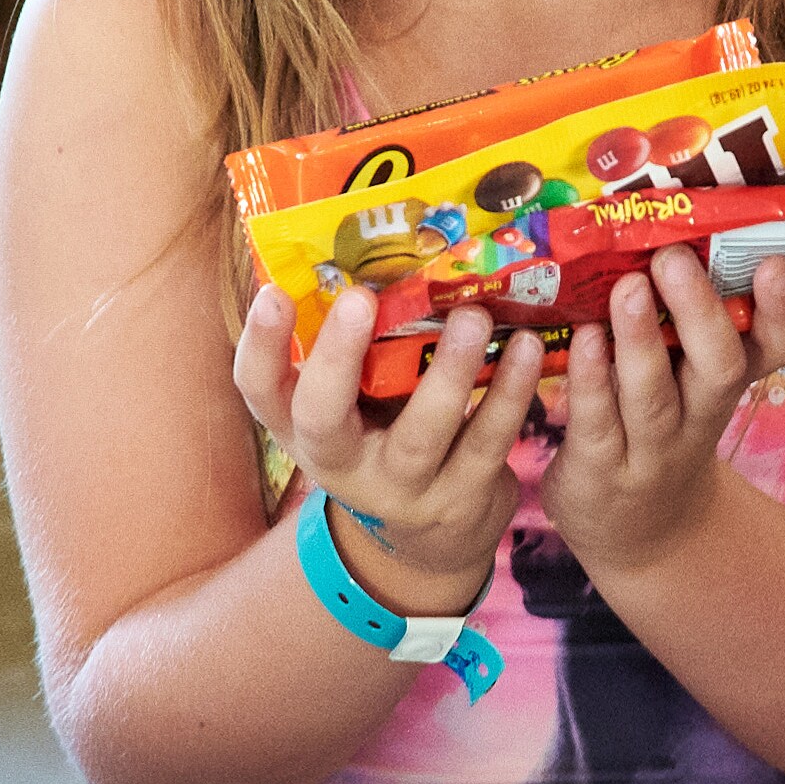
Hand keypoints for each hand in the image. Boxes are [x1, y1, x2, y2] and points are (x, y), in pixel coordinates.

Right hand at [234, 282, 543, 616]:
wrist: (431, 536)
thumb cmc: (384, 435)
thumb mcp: (353, 402)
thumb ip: (351, 347)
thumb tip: (360, 247)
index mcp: (301, 427)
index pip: (259, 389)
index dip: (260, 343)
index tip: (273, 292)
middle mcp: (340, 464)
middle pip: (323, 420)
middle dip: (337, 361)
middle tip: (361, 298)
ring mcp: (400, 490)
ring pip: (419, 437)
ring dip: (448, 374)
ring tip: (474, 316)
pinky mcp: (459, 501)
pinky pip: (486, 444)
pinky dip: (509, 394)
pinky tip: (526, 348)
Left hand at [539, 246, 784, 581]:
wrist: (642, 537)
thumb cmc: (660, 430)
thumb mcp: (689, 384)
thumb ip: (686, 323)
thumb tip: (672, 224)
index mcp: (726, 386)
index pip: (774, 348)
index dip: (780, 309)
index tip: (774, 261)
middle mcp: (699, 418)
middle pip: (718, 367)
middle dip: (700, 311)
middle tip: (674, 257)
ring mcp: (650, 450)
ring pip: (653, 395)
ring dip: (640, 339)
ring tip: (627, 287)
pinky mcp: (599, 471)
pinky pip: (596, 423)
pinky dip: (588, 380)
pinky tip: (580, 340)